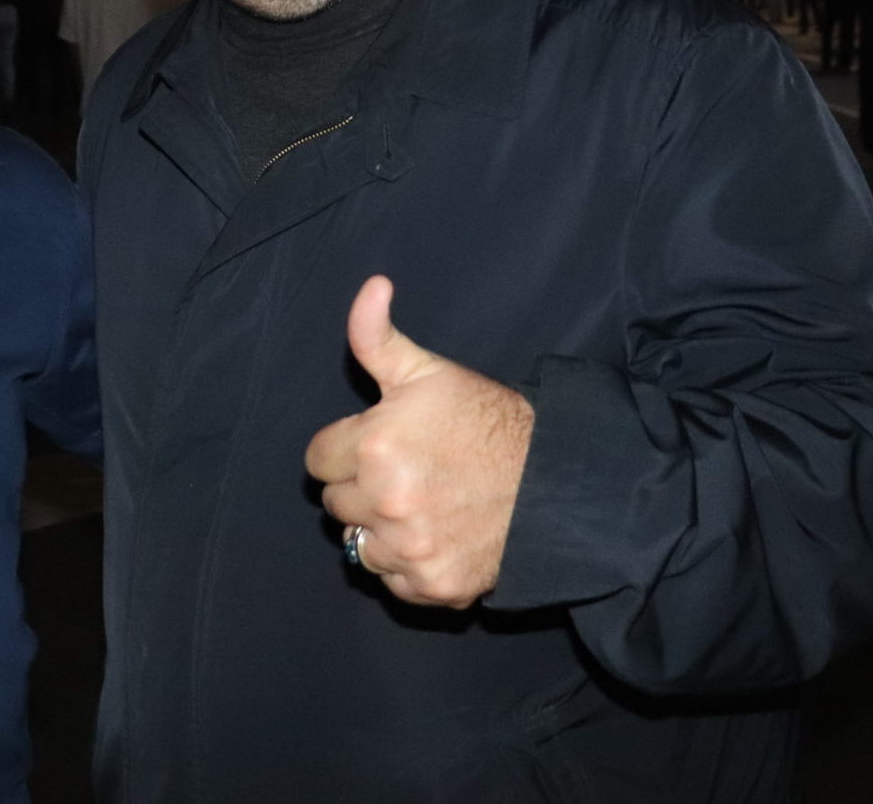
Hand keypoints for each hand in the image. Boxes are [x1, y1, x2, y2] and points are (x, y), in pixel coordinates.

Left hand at [304, 276, 534, 608]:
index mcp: (374, 446)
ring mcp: (410, 548)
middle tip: (405, 470)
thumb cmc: (487, 421)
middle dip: (359, 485)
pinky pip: (391, 580)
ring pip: (358, 544)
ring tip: (422, 502)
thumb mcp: (428, 371)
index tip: (377, 443)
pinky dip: (407, 563)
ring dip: (379, 528)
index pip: (317, 460)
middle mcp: (386, 501)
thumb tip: (370, 286)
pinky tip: (437, 534)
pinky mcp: (433, 585)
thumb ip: (377, 336)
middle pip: (335, 503)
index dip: (346, 447)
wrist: (554, 482)